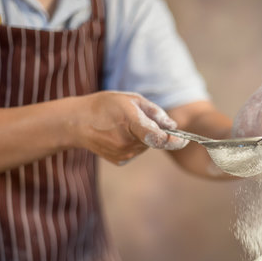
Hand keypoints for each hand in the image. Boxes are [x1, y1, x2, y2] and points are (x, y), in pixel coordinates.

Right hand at [72, 91, 187, 164]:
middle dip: (154, 131)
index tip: (184, 140)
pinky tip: (118, 135)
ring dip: (143, 137)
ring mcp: (123, 154)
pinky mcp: (120, 161)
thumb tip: (173, 126)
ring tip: (124, 125)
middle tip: (137, 118)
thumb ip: (155, 112)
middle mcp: (127, 142)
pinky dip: (134, 144)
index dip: (174, 140)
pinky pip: (136, 152)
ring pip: (146, 146)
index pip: (158, 138)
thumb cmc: (105, 106)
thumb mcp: (131, 99)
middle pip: (154, 140)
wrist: (77, 123)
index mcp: (130, 123)